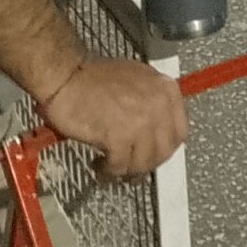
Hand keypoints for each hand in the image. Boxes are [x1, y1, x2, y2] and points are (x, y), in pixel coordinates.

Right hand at [39, 58, 186, 177]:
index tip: (153, 155)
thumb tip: (156, 130)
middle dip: (147, 164)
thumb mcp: (137, 80)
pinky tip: (100, 165)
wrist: (67, 76)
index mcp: (166, 90)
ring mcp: (141, 121)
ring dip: (127, 170)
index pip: (179, 132)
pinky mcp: (119, 136)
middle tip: (132, 168)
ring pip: (143, 162)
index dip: (164, 149)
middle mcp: (159, 105)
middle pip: (164, 151)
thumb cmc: (94, 77)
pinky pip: (120, 164)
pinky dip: (110, 170)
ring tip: (112, 168)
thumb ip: (152, 103)